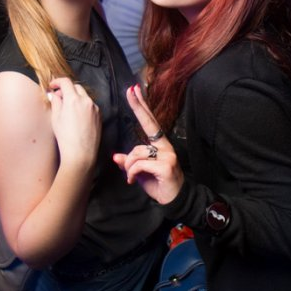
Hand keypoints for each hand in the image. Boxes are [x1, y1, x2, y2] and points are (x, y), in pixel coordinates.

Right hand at [47, 77, 101, 169]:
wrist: (81, 153)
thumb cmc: (66, 138)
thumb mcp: (56, 118)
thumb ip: (56, 102)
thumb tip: (54, 94)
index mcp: (73, 99)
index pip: (66, 82)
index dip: (57, 81)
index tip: (53, 86)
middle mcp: (86, 101)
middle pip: (76, 87)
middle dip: (67, 89)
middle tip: (59, 98)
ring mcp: (94, 108)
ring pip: (84, 96)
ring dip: (76, 97)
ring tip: (68, 109)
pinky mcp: (99, 115)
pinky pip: (90, 105)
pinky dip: (83, 105)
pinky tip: (77, 116)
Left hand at [113, 84, 183, 203]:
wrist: (174, 200)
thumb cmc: (158, 184)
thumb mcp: (140, 172)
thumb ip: (129, 163)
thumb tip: (115, 157)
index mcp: (159, 145)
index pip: (149, 121)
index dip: (142, 106)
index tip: (135, 90)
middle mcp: (165, 146)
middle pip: (149, 123)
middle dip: (138, 106)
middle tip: (130, 90)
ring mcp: (167, 155)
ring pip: (137, 152)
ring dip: (129, 166)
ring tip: (132, 177)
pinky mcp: (165, 166)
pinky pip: (140, 164)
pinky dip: (132, 173)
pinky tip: (133, 181)